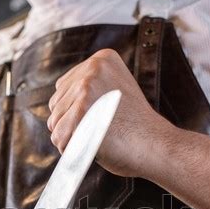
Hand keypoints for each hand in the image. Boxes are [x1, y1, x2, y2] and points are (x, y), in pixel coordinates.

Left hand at [47, 48, 165, 176]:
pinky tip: (92, 146)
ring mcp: (86, 88)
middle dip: (71, 123)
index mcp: (102, 59)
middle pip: (55, 104)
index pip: (63, 87)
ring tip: (98, 137)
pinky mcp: (81, 111)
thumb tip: (55, 103)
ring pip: (54, 122)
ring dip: (71, 137)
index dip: (77, 110)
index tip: (104, 116)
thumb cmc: (136, 127)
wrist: (155, 145)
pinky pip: (59, 137)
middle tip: (101, 129)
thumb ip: (89, 89)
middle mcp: (92, 68)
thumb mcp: (115, 92)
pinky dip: (70, 149)